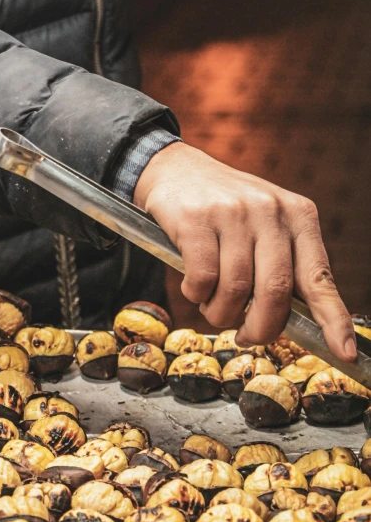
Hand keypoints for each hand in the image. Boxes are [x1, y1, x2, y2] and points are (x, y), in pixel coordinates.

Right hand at [134, 141, 355, 362]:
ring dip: (220, 313)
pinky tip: (194, 287)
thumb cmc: (226, 210)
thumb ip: (283, 264)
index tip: (344, 353)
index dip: (333, 319)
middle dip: (261, 328)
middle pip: (275, 292)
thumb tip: (292, 322)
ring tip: (213, 305)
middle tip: (247, 336)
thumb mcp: (267, 224)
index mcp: (299, 216)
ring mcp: (232, 213)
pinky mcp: (196, 220)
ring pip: (236, 290)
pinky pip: (203, 278)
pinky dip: (197, 295)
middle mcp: (271, 212)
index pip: (321, 277)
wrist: (177, 169)